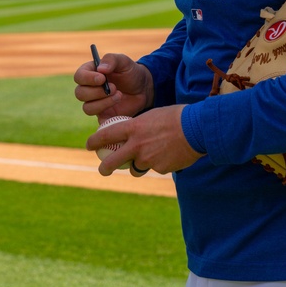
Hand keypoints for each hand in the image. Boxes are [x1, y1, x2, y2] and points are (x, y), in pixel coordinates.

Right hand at [73, 51, 153, 120]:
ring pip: (87, 108)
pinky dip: (108, 117)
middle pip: (80, 93)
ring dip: (103, 103)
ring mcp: (95, 104)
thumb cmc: (130, 73)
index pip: (79, 76)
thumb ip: (111, 60)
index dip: (87, 78)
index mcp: (90, 73)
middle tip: (114, 87)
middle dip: (97, 92)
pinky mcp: (103, 116)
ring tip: (119, 96)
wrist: (143, 89)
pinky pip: (98, 121)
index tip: (102, 78)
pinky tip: (119, 107)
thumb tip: (100, 69)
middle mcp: (89, 89)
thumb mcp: (123, 61)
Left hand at [85, 104, 203, 175]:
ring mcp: (147, 159)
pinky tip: (171, 154)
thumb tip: (134, 134)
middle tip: (103, 169)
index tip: (89, 145)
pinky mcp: (160, 168)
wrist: (197, 129)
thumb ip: (140, 128)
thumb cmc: (176, 117)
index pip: (106, 135)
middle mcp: (136, 145)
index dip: (94, 141)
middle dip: (104, 168)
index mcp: (133, 128)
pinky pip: (156, 168)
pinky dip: (160, 163)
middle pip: (112, 161)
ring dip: (138, 167)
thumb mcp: (153, 117)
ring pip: (136, 169)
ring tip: (148, 159)